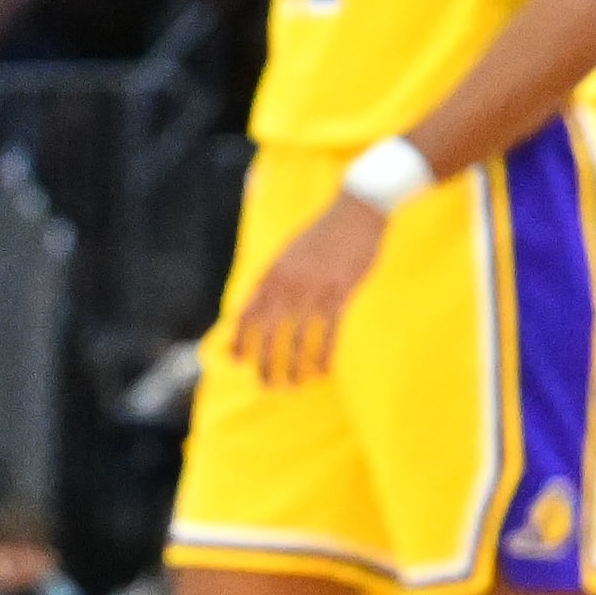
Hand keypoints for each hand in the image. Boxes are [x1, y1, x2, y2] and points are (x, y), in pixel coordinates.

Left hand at [222, 192, 387, 388]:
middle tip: (266, 385)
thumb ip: (272, 280)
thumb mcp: (289, 253)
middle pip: (270, 333)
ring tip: (293, 385)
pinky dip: (324, 354)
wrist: (357, 210)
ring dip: (294, 366)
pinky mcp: (342, 292)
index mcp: (273, 274)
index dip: (240, 339)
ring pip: (298, 339)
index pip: (248, 314)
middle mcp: (290, 285)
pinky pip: (329, 332)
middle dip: (266, 363)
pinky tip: (323, 371)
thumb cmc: (323, 234)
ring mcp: (316, 290)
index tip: (238, 360)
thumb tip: (255, 306)